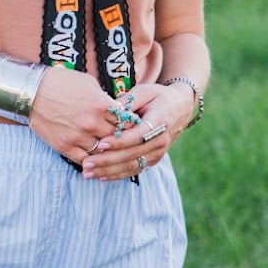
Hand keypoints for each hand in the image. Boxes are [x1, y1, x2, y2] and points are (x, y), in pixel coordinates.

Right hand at [28, 65, 125, 166]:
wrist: (31, 91)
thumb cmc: (60, 82)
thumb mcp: (88, 82)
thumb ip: (104, 98)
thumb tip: (117, 108)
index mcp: (101, 105)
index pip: (126, 121)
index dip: (129, 123)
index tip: (128, 125)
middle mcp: (92, 123)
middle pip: (117, 138)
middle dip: (119, 137)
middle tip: (120, 138)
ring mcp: (79, 137)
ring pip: (103, 151)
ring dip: (105, 149)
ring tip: (105, 147)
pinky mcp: (66, 147)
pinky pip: (85, 160)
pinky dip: (91, 159)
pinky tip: (92, 156)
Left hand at [79, 80, 196, 182]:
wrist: (180, 108)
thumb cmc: (158, 97)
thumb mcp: (145, 91)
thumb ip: (129, 100)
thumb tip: (111, 108)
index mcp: (159, 123)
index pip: (137, 136)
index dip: (119, 142)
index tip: (100, 144)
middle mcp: (160, 141)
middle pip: (132, 155)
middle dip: (107, 161)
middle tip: (86, 163)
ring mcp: (157, 153)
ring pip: (131, 166)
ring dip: (108, 171)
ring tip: (88, 173)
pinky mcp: (153, 160)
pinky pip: (134, 170)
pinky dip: (117, 174)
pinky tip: (101, 177)